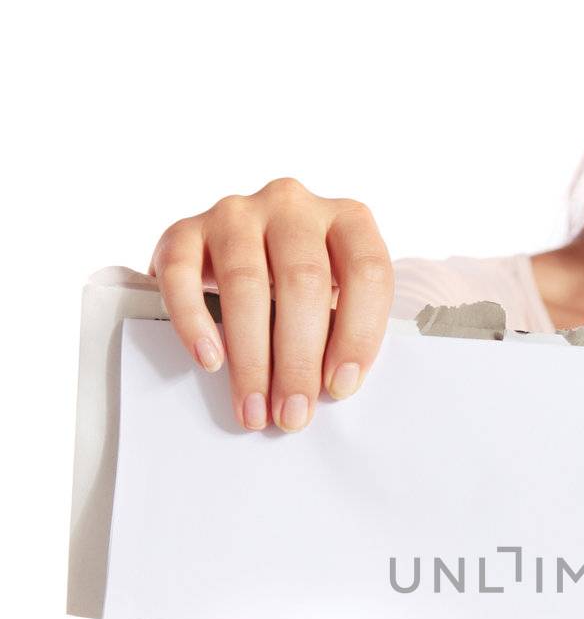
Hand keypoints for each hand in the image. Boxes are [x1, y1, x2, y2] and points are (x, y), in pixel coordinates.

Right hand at [147, 177, 394, 432]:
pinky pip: (181, 274)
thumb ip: (343, 331)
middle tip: (293, 413)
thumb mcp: (338, 298)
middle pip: (301, 281)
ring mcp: (236, 213)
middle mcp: (292, 205)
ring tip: (254, 407)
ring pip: (243, 282)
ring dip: (251, 357)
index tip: (340, 387)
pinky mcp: (184, 230)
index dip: (358, 333)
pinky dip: (194, 321)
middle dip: (298, 360)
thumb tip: (329, 392)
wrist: (236, 254)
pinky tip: (210, 360)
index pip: (367, 271)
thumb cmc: (301, 288)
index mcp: (347, 219)